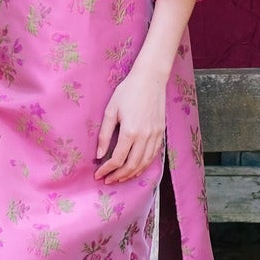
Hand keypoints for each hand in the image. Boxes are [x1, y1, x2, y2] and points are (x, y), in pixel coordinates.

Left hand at [95, 66, 166, 183]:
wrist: (151, 79)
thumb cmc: (128, 91)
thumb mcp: (111, 110)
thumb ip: (105, 134)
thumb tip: (99, 154)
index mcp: (130, 131)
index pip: (117, 159)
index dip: (106, 169)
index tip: (98, 174)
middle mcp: (144, 137)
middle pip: (131, 165)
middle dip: (118, 176)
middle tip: (108, 180)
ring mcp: (155, 136)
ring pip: (144, 163)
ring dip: (131, 174)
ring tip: (120, 178)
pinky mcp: (161, 133)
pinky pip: (153, 156)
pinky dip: (144, 166)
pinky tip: (136, 168)